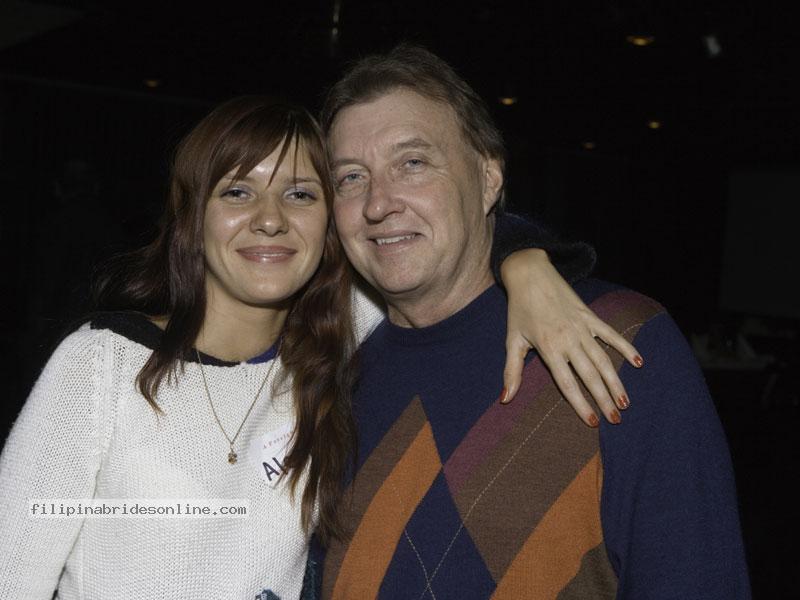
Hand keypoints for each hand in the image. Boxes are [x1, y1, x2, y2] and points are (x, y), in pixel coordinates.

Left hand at [500, 248, 643, 425]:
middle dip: (604, 399)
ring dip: (616, 381)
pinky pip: (611, 334)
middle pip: (590, 376)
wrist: (530, 275)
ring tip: (626, 401)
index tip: (592, 421)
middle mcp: (568, 340)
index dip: (580, 404)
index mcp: (549, 348)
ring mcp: (582, 327)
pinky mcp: (590, 316)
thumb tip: (505, 399)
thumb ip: (512, 371)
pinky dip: (626, 347)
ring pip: (604, 359)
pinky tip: (638, 362)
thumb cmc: (519, 310)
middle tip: (616, 419)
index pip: (567, 383)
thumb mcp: (513, 341)